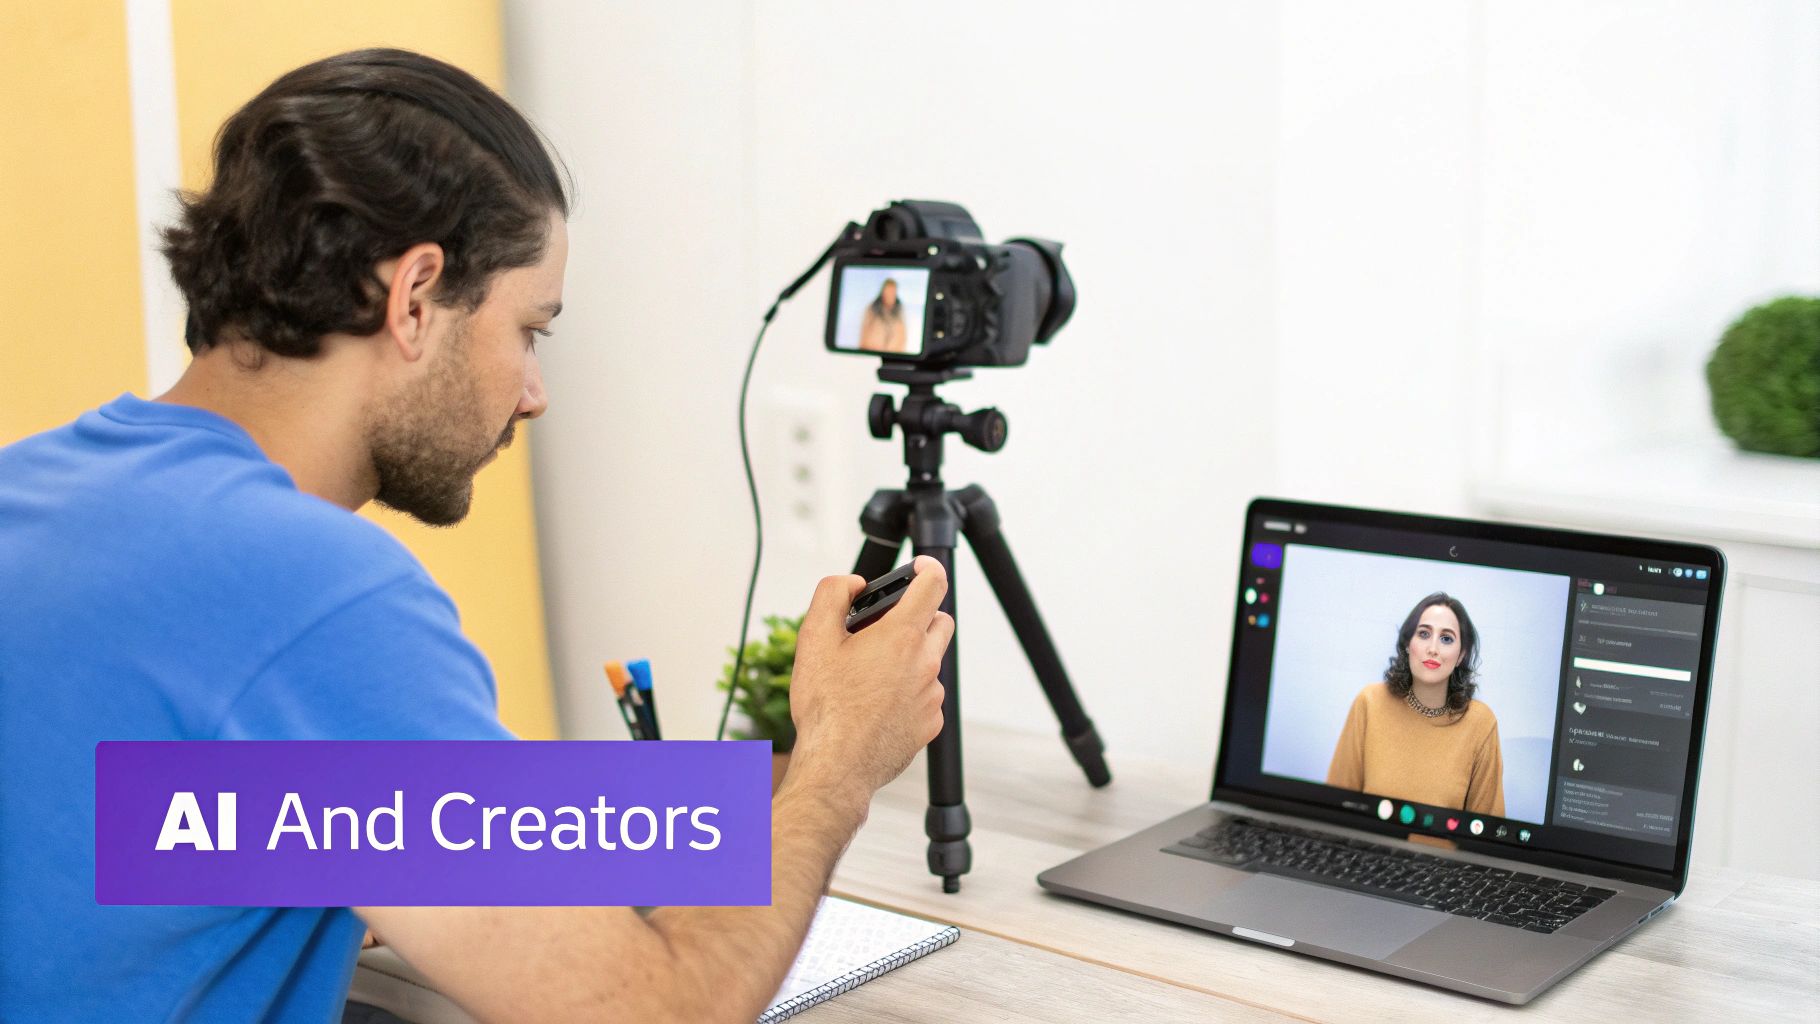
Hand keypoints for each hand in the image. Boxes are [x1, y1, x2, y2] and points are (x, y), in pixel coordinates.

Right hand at [787, 556, 951, 806]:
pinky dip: (909, 692)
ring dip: (910, 658)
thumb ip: (833, 594)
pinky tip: (878, 704)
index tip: (920, 567)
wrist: (837, 764)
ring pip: (931, 661)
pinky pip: (926, 696)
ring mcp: (932, 695)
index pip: (933, 584)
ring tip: (871, 675)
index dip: (927, 568)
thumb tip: (853, 584)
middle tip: (885, 628)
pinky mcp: (930, 723)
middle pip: (940, 621)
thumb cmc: (825, 706)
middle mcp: (926, 663)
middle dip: (919, 615)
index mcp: (902, 636)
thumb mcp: (814, 638)